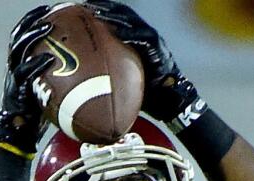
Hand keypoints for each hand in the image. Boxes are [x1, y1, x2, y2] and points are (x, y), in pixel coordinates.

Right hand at [0, 5, 56, 157]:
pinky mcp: (13, 92)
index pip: (24, 37)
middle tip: (48, 12)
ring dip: (32, 36)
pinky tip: (47, 59)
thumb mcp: (50, 94)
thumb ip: (62, 82)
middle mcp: (14, 69)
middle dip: (31, 22)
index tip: (49, 10)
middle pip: (18, 37)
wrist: (19, 137)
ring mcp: (12, 79)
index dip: (34, 21)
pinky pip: (23, 74)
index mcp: (21, 66)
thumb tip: (93, 75)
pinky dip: (35, 65)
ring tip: (48, 28)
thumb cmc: (39, 117)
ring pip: (18, 50)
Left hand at [87, 1, 200, 126]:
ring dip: (116, 17)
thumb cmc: (146, 90)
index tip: (87, 8)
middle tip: (90, 7)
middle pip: (124, 15)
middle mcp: (145, 35)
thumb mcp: (125, 75)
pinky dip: (131, 34)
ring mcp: (152, 41)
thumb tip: (84, 73)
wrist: (169, 98)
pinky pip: (144, 38)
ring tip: (100, 14)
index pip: (119, 19)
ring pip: (133, 22)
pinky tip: (119, 32)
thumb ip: (111, 68)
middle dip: (108, 9)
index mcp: (136, 38)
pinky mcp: (158, 49)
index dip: (105, 12)